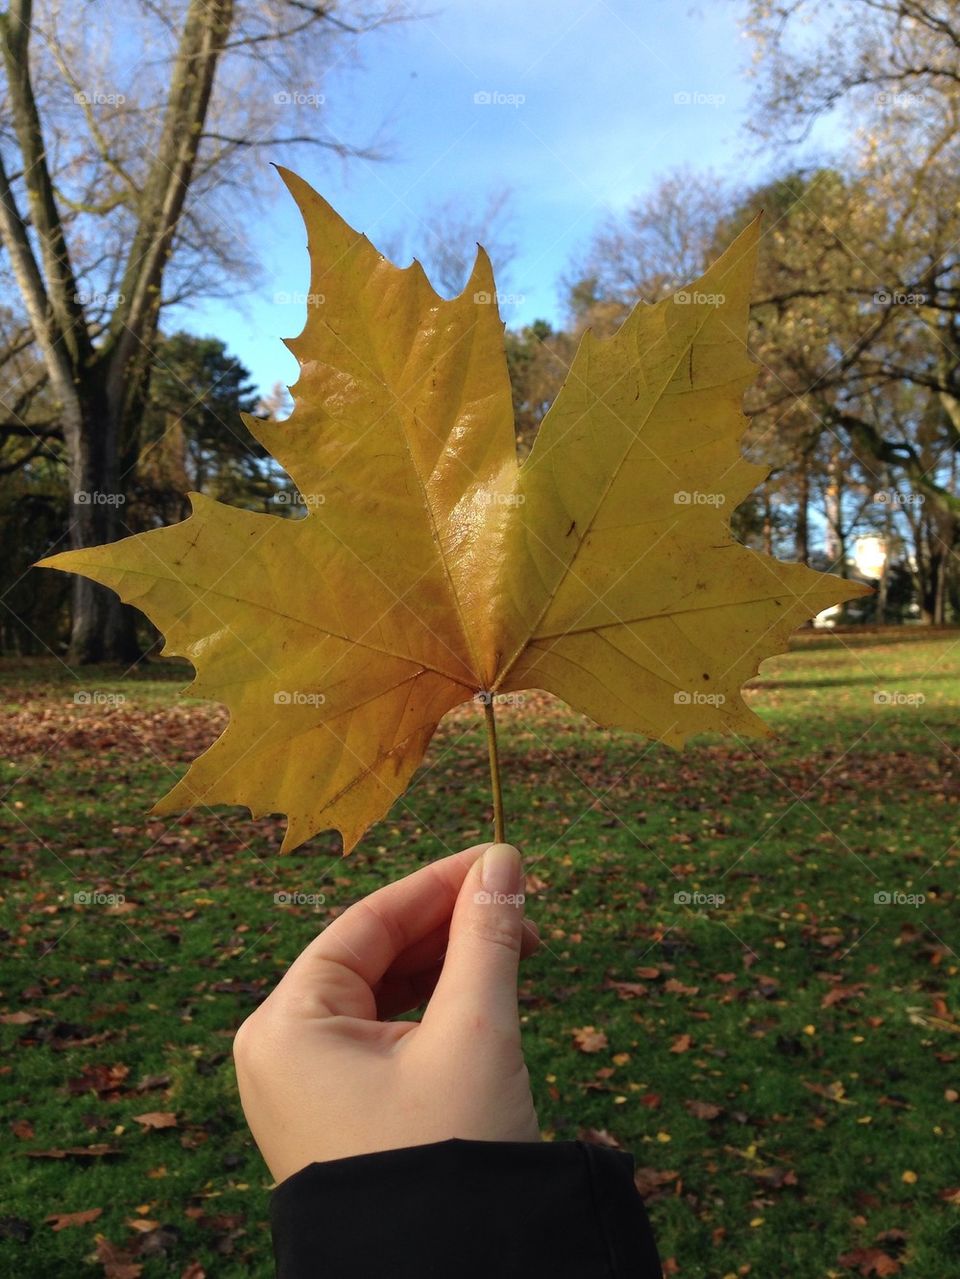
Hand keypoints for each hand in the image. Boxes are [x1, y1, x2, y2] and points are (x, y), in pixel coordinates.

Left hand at [233, 842, 541, 1182]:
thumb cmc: (448, 1160)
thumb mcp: (473, 1035)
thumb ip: (485, 938)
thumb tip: (504, 861)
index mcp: (286, 1026)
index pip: (367, 922)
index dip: (438, 882)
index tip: (500, 858)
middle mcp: (282, 1050)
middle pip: (373, 954)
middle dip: (451, 925)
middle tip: (520, 906)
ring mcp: (307, 1085)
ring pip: (384, 993)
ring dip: (450, 963)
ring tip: (516, 946)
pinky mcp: (339, 1111)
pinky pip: (386, 1034)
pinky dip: (435, 1008)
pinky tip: (483, 987)